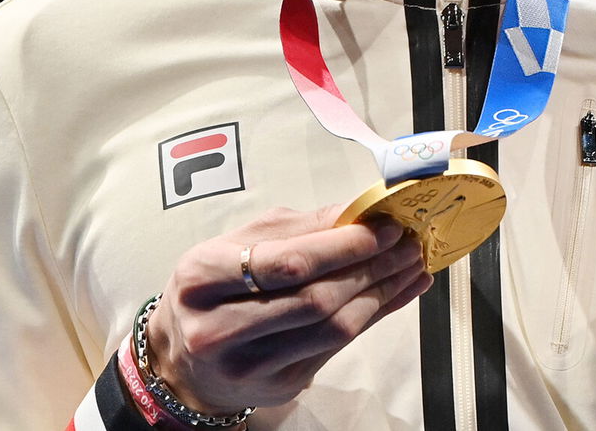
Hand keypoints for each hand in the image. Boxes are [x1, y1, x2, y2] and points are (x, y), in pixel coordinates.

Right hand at [143, 205, 430, 413]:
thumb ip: (297, 227)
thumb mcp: (237, 244)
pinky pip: (340, 346)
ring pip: (333, 327)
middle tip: (407, 242)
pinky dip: (375, 315)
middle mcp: (219, 328)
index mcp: (202, 278)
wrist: (184, 360)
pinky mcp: (279, 384)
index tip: (383, 227)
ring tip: (411, 264)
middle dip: (371, 266)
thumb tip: (359, 210)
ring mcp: (250, 364)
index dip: (343, 244)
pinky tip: (398, 292)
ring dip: (382, 292)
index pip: (285, 261)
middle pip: (314, 298)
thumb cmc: (214, 289)